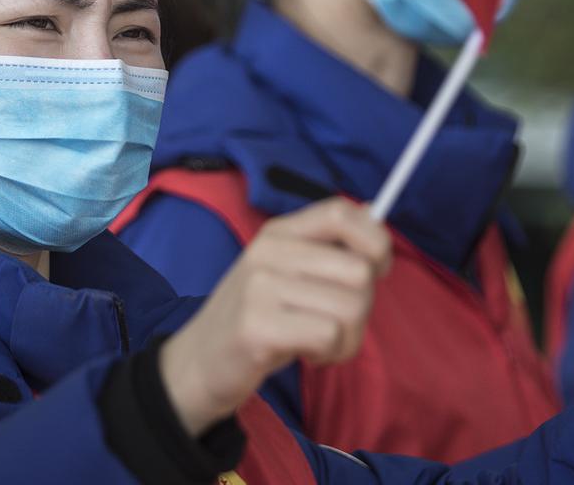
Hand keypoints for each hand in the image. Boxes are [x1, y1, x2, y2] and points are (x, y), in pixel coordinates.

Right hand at [160, 198, 390, 435]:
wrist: (198, 361)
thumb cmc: (257, 317)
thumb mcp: (286, 271)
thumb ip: (326, 245)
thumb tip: (373, 212)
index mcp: (278, 232)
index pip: (340, 212)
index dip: (375, 240)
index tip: (375, 270)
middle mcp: (268, 251)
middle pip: (359, 271)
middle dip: (363, 308)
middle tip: (332, 322)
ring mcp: (259, 287)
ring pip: (351, 308)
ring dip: (346, 338)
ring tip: (316, 341)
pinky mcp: (257, 326)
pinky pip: (329, 335)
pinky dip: (329, 353)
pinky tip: (305, 353)